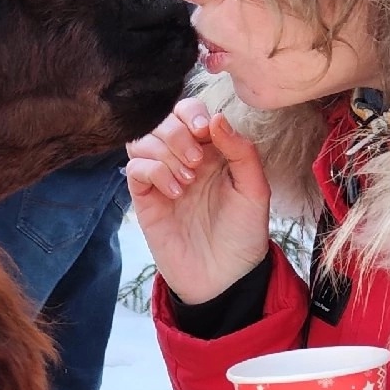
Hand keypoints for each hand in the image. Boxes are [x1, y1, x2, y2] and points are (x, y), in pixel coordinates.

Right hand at [125, 96, 273, 306]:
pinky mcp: (146, 199)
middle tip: (196, 162)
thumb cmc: (243, 234)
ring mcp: (162, 178)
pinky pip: (135, 169)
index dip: (191, 113)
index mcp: (211, 150)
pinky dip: (153, 172)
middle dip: (178, 134)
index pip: (189, 111)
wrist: (225, 277)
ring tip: (186, 182)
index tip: (204, 131)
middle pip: (163, 121)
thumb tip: (216, 118)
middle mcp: (183, 159)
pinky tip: (174, 193)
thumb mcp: (255, 190)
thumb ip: (242, 152)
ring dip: (164, 154)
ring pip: (143, 141)